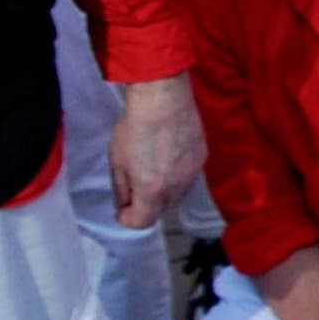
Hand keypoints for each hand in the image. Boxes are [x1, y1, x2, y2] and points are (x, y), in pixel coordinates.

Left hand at [110, 73, 203, 227]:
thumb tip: (123, 205)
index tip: (122, 209)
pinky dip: (177, 174)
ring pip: (176, 195)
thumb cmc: (136, 125)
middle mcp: (176, 187)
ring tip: (152, 167)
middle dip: (146, 205)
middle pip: (160, 210)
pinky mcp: (201, 158)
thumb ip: (121, 190)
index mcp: (152, 191)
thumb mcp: (117, 160)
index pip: (142, 222)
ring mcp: (192, 173)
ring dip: (163, 191)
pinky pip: (188, 177)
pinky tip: (168, 155)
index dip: (128, 218)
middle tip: (134, 184)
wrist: (163, 97)